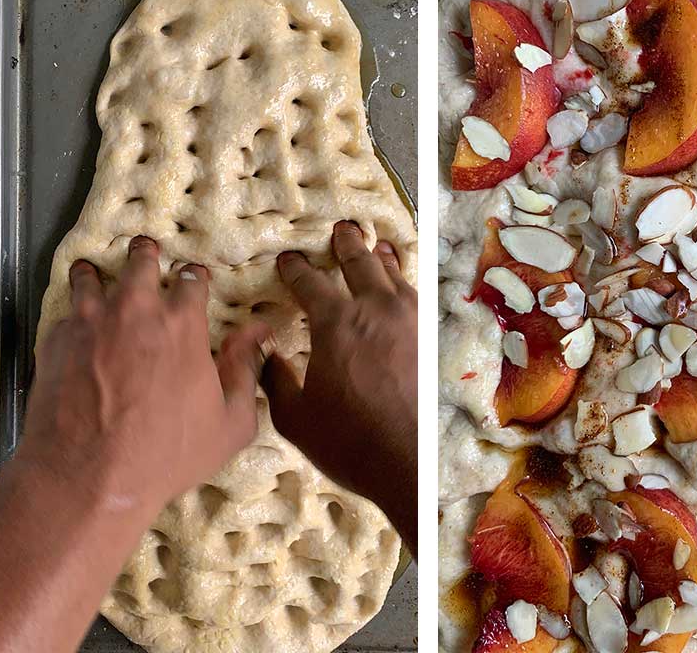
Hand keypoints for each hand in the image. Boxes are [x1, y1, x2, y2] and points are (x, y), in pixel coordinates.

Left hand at [20, 236, 268, 517]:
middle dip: (145, 254)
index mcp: (182, 325)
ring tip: (94, 271)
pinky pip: (64, 313)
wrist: (87, 475)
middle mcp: (135, 311)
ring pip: (92, 277)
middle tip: (145, 251)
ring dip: (97, 272)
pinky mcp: (56, 341)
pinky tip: (72, 323)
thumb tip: (259, 332)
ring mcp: (90, 322)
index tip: (192, 279)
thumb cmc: (167, 454)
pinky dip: (71, 313)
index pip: (191, 280)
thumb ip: (246, 370)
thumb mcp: (230, 423)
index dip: (194, 278)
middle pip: (140, 263)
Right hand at [263, 221, 416, 549]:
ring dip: (381, 258)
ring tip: (377, 247)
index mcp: (337, 322)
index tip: (288, 259)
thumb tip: (265, 356)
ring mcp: (411, 322)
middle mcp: (376, 310)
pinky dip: (405, 285)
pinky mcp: (431, 340)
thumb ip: (276, 379)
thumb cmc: (347, 441)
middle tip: (342, 230)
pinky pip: (415, 298)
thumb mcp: (294, 416)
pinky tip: (403, 289)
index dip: (296, 268)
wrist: (409, 465)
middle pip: (360, 262)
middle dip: (346, 244)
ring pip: (394, 275)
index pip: (310, 281)